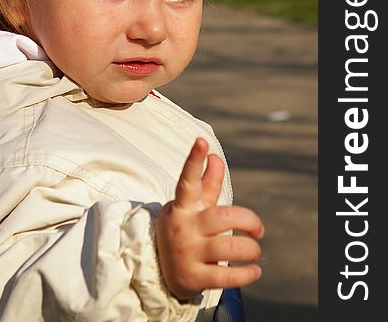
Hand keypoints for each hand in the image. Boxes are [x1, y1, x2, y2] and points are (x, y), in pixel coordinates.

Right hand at [155, 138, 263, 301]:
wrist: (158, 270)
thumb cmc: (185, 228)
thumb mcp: (192, 206)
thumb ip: (207, 183)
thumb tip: (216, 156)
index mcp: (183, 206)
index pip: (188, 180)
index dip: (195, 161)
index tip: (201, 141)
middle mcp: (184, 227)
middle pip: (224, 217)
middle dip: (250, 221)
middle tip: (259, 230)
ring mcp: (187, 252)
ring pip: (231, 247)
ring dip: (251, 249)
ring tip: (255, 250)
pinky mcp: (194, 277)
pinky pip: (228, 277)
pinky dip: (248, 273)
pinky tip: (254, 270)